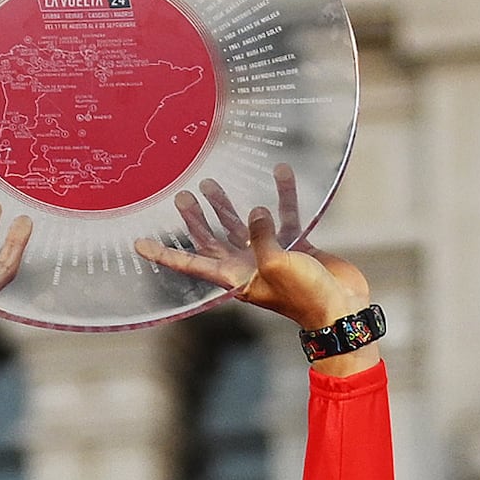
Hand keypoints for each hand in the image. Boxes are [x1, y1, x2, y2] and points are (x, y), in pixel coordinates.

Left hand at [137, 162, 367, 337]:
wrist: (342, 308)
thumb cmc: (305, 295)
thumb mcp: (277, 263)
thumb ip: (261, 235)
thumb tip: (255, 210)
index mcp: (234, 276)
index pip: (191, 263)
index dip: (164, 254)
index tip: (138, 244)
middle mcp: (247, 265)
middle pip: (212, 239)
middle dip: (196, 220)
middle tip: (182, 195)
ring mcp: (271, 255)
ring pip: (242, 226)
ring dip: (226, 206)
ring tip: (210, 183)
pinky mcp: (296, 246)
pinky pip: (286, 215)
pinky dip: (283, 194)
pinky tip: (281, 171)